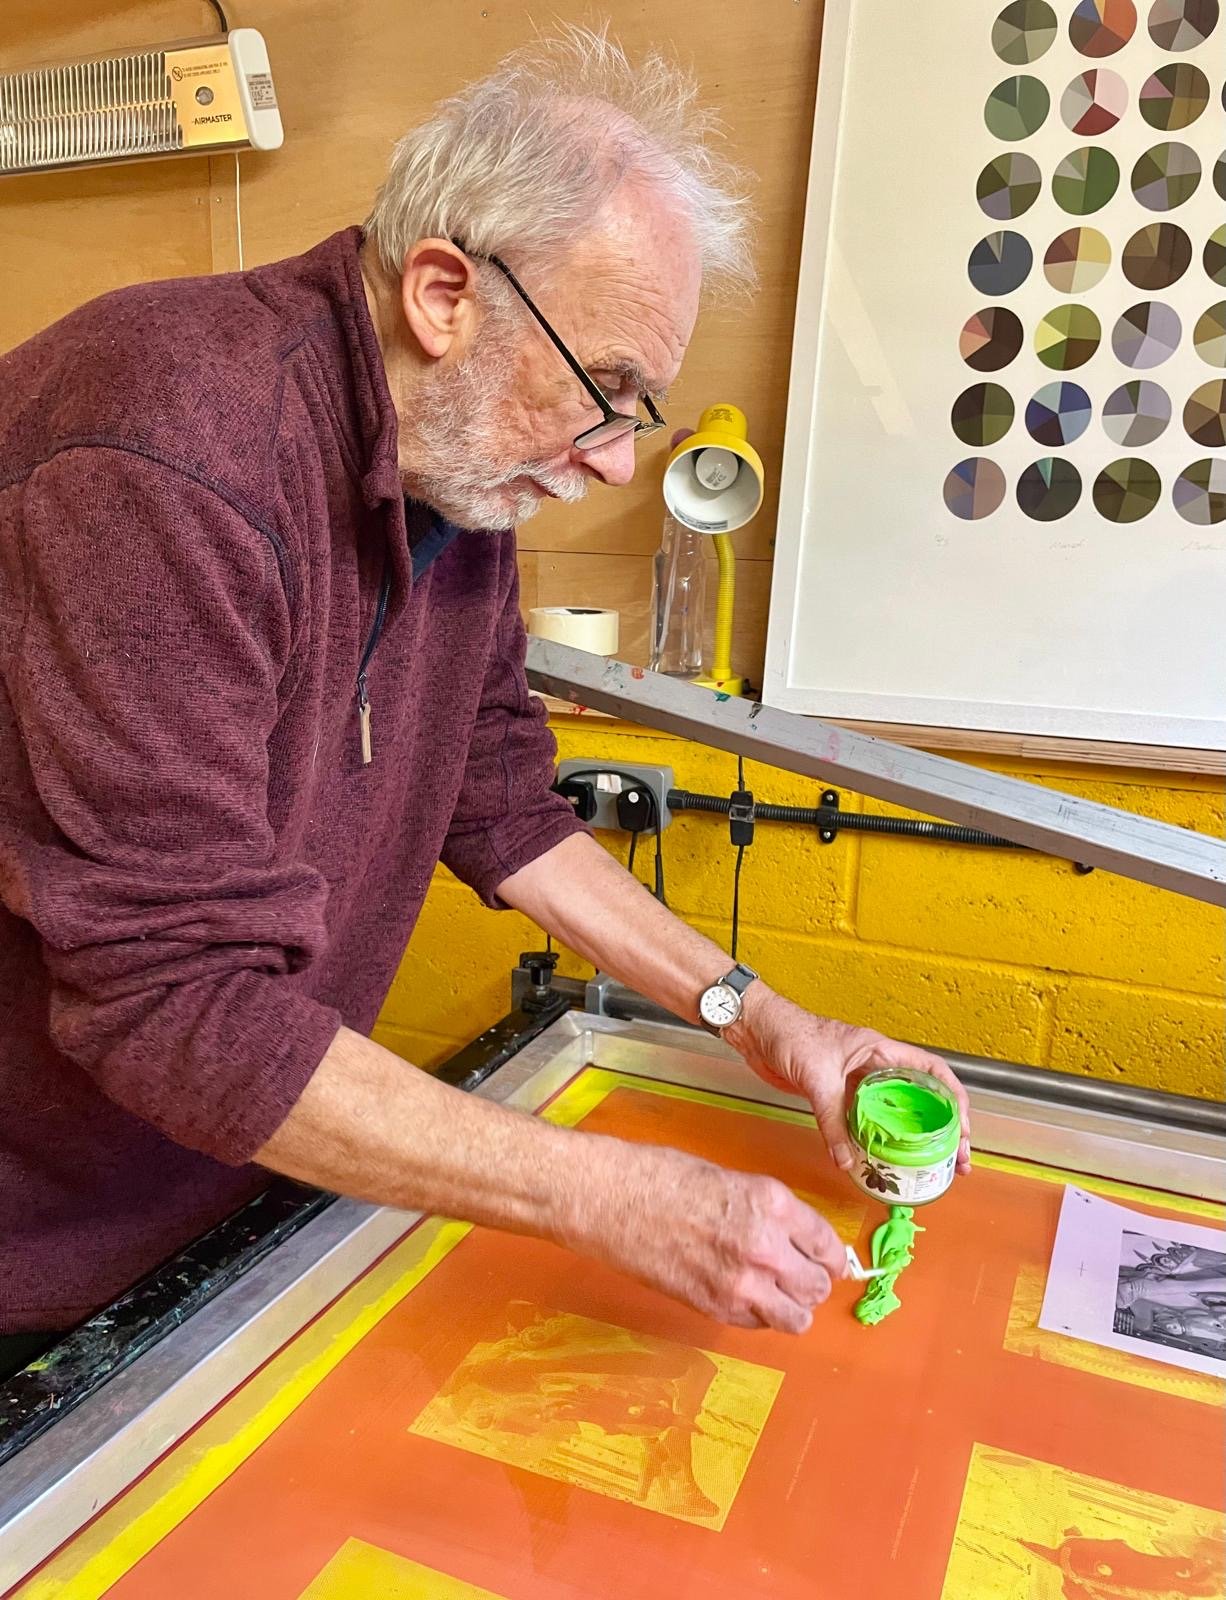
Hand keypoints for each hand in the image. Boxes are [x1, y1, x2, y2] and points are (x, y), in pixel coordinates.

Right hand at [562, 1133, 847, 1333]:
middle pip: (818, 1285)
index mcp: (771, 1203)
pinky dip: (760, 1316)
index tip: (827, 1258)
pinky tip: (744, 1296)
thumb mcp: (729, 1179)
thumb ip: (767, 1211)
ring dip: (792, 1307)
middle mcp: (764, 1247)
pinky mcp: (713, 1308)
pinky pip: (759, 1326)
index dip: (830, 1254)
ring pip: (797, 1318)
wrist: (609, 1200)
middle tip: (799, 1274)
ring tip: (777, 1293)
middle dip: (813, 1281)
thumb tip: (796, 1237)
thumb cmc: (660, 1177)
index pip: (826, 1244)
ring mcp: (739, 1284)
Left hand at [728, 989, 972, 1175]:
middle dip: (940, 1128)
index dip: (954, 1098)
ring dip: (908, 1138)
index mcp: (881, 1051)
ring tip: (924, 1167)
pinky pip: (862, 1120)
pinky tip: (877, 1160)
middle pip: (919, 1098)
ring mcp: (855, 1081)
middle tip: (954, 1159)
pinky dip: (872, 1139)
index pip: (932, 1072)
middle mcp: (874, 1066)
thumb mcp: (818, 1078)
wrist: (755, 1029)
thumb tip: (848, 1160)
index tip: (965, 1129)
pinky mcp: (834, 1094)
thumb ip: (833, 1120)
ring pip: (892, 1112)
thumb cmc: (789, 1033)